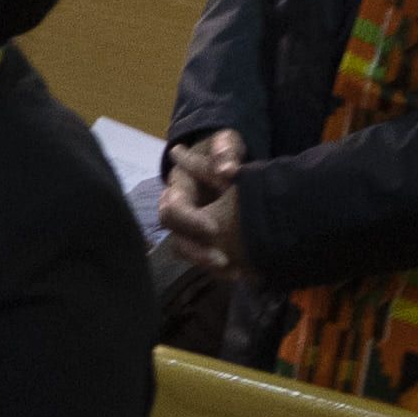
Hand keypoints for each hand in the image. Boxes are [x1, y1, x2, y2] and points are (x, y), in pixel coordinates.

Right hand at [157, 129, 248, 280]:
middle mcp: (179, 210)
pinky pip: (205, 259)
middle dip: (196, 250)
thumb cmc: (224, 152)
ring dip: (207, 264)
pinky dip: (221, 269)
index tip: (213, 228)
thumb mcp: (226, 142)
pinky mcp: (205, 239)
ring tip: (235, 272)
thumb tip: (226, 170)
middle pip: (175, 236)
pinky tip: (244, 274)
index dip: (189, 220)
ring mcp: (190, 227)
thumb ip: (225, 151)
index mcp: (179, 187)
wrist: (232, 164)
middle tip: (222, 258)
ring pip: (187, 252)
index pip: (173, 208)